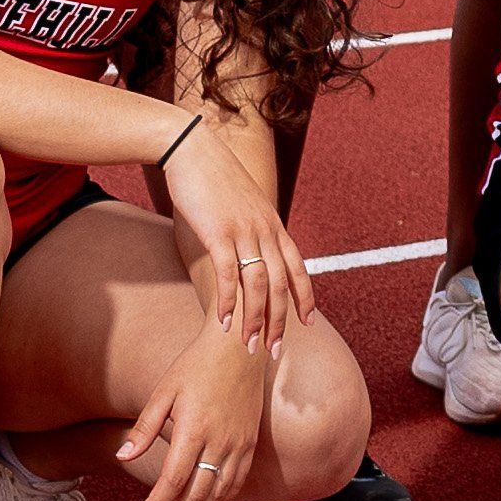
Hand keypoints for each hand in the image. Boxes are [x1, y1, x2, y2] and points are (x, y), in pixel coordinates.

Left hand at [113, 328, 280, 500]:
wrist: (239, 348)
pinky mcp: (250, 443)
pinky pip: (236, 483)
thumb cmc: (195, 365)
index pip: (173, 481)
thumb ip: (145, 428)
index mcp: (194, 429)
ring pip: (218, 495)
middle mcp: (220, 441)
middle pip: (196, 495)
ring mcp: (239, 444)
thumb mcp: (164, 392)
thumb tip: (122, 455)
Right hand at [161, 114, 311, 353]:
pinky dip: (227, 300)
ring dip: (255, 320)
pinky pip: (228, 274)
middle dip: (281, 321)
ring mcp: (244, 231)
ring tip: (249, 345)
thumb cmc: (214, 178)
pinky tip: (222, 321)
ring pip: (259, 284)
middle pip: (282, 284)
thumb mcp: (244, 203)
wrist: (193, 149)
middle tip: (274, 351)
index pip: (298, 267)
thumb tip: (255, 247)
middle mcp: (265, 230)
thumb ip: (254, 226)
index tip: (307, 323)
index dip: (305, 297)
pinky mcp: (218, 232)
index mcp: (274, 224)